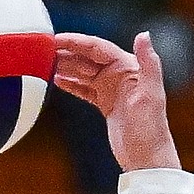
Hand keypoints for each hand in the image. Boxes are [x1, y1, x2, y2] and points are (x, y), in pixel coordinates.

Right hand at [53, 31, 179, 172]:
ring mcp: (111, 89)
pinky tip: (56, 80)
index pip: (97, 48)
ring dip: (65, 67)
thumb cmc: (151, 128)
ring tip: (44, 63)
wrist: (147, 158)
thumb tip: (143, 34)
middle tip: (43, 50)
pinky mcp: (106, 104)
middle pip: (87, 58)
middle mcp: (119, 74)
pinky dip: (71, 84)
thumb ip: (149, 63)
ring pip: (83, 72)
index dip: (76, 42)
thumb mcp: (151, 94)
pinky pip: (84, 89)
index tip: (56, 39)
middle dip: (66, 53)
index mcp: (128, 67)